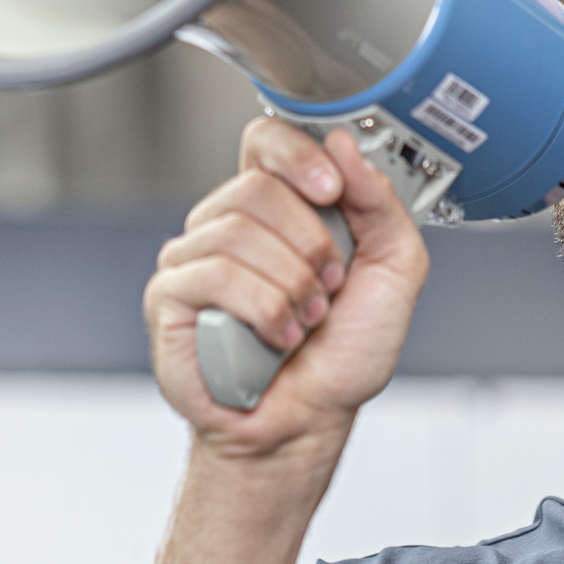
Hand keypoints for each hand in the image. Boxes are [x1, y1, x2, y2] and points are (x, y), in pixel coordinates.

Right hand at [144, 118, 430, 465]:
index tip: (332, 189)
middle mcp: (229, 225)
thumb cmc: (341, 355)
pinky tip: (276, 335)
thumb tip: (344, 145)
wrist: (310, 422)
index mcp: (278, 209)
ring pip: (237, 231)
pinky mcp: (170, 298)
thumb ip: (381, 203)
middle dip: (310, 243)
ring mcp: (193, 259)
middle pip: (257, 186)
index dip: (298, 154)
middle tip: (328, 285)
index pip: (266, 141)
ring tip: (304, 319)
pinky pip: (213, 275)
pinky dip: (262, 309)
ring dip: (290, 283)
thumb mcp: (393, 271)